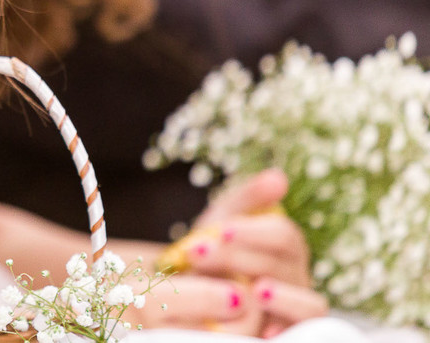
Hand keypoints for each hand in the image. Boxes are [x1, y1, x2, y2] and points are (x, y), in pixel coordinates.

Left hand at [154, 169, 327, 335]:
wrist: (193, 288)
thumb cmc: (214, 249)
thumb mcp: (222, 219)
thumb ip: (247, 198)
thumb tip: (279, 177)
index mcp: (284, 245)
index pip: (283, 234)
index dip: (254, 231)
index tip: (221, 229)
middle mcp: (296, 275)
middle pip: (284, 265)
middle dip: (241, 258)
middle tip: (199, 254)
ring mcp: (295, 306)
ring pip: (310, 304)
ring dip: (285, 297)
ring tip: (256, 291)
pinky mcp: (287, 329)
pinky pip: (300, 333)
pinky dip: (286, 331)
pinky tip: (266, 334)